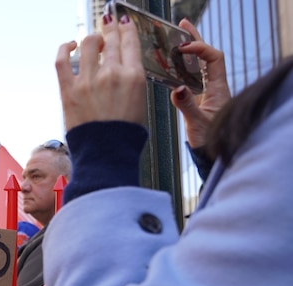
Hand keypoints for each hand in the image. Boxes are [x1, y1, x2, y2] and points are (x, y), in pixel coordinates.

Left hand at [55, 15, 145, 129]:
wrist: (105, 154)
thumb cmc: (123, 135)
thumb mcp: (139, 103)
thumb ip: (131, 81)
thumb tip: (123, 69)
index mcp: (134, 77)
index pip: (130, 42)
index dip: (126, 29)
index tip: (123, 23)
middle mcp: (112, 74)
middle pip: (111, 41)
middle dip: (110, 30)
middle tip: (108, 26)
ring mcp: (88, 81)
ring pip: (89, 44)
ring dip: (92, 39)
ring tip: (93, 41)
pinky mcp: (69, 90)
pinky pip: (62, 60)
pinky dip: (64, 48)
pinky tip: (69, 45)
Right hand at [170, 19, 230, 147]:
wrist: (212, 155)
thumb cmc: (210, 141)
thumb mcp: (197, 123)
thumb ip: (187, 106)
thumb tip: (177, 88)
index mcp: (218, 88)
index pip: (213, 58)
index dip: (200, 48)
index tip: (184, 47)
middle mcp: (214, 87)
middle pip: (207, 56)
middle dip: (195, 39)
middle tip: (182, 25)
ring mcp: (207, 92)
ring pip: (199, 65)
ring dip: (188, 51)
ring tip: (175, 39)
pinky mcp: (199, 99)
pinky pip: (192, 77)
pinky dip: (182, 67)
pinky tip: (172, 64)